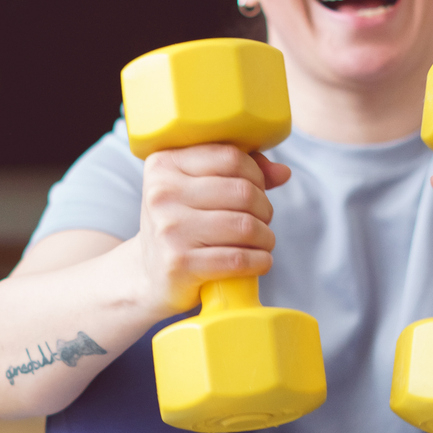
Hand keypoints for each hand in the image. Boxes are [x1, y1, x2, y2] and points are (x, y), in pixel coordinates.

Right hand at [136, 144, 291, 314]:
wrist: (150, 275)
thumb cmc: (182, 225)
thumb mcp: (198, 190)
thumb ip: (240, 172)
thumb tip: (283, 172)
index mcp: (164, 164)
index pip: (230, 156)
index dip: (256, 174)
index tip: (257, 190)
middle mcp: (161, 193)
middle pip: (242, 191)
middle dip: (265, 209)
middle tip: (261, 221)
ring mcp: (168, 229)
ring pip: (245, 225)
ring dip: (265, 237)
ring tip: (263, 242)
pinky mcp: (178, 263)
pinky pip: (237, 259)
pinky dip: (259, 261)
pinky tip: (260, 261)